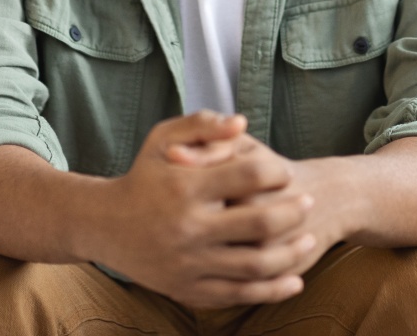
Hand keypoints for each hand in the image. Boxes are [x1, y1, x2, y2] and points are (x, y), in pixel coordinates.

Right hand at [93, 112, 316, 307]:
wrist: (107, 226)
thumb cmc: (144, 174)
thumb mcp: (163, 137)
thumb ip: (202, 124)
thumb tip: (242, 122)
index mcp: (185, 186)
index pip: (247, 176)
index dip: (275, 172)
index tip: (285, 172)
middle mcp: (189, 227)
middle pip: (259, 222)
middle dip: (292, 212)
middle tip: (307, 203)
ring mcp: (190, 263)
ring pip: (256, 265)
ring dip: (291, 253)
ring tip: (309, 237)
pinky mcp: (189, 289)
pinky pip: (241, 295)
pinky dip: (273, 290)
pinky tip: (294, 279)